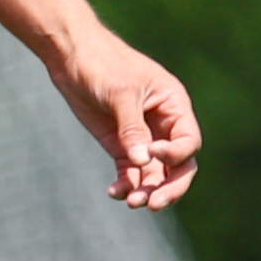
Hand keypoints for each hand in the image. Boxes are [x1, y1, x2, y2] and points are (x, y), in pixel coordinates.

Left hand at [51, 29, 200, 210]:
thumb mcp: (120, 93)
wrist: (71, 56)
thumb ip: (132, 128)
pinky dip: (125, 185)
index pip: (188, 141)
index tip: (151, 152)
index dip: (176, 154)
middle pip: (179, 165)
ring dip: (146, 190)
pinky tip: (114, 193)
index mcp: (174, 105)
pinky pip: (130, 173)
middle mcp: (163, 125)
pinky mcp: (121, 145)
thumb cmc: (102, 64)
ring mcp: (142, 137)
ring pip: (154, 174)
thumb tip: (144, 162)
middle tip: (154, 204)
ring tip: (131, 203)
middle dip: (170, 187)